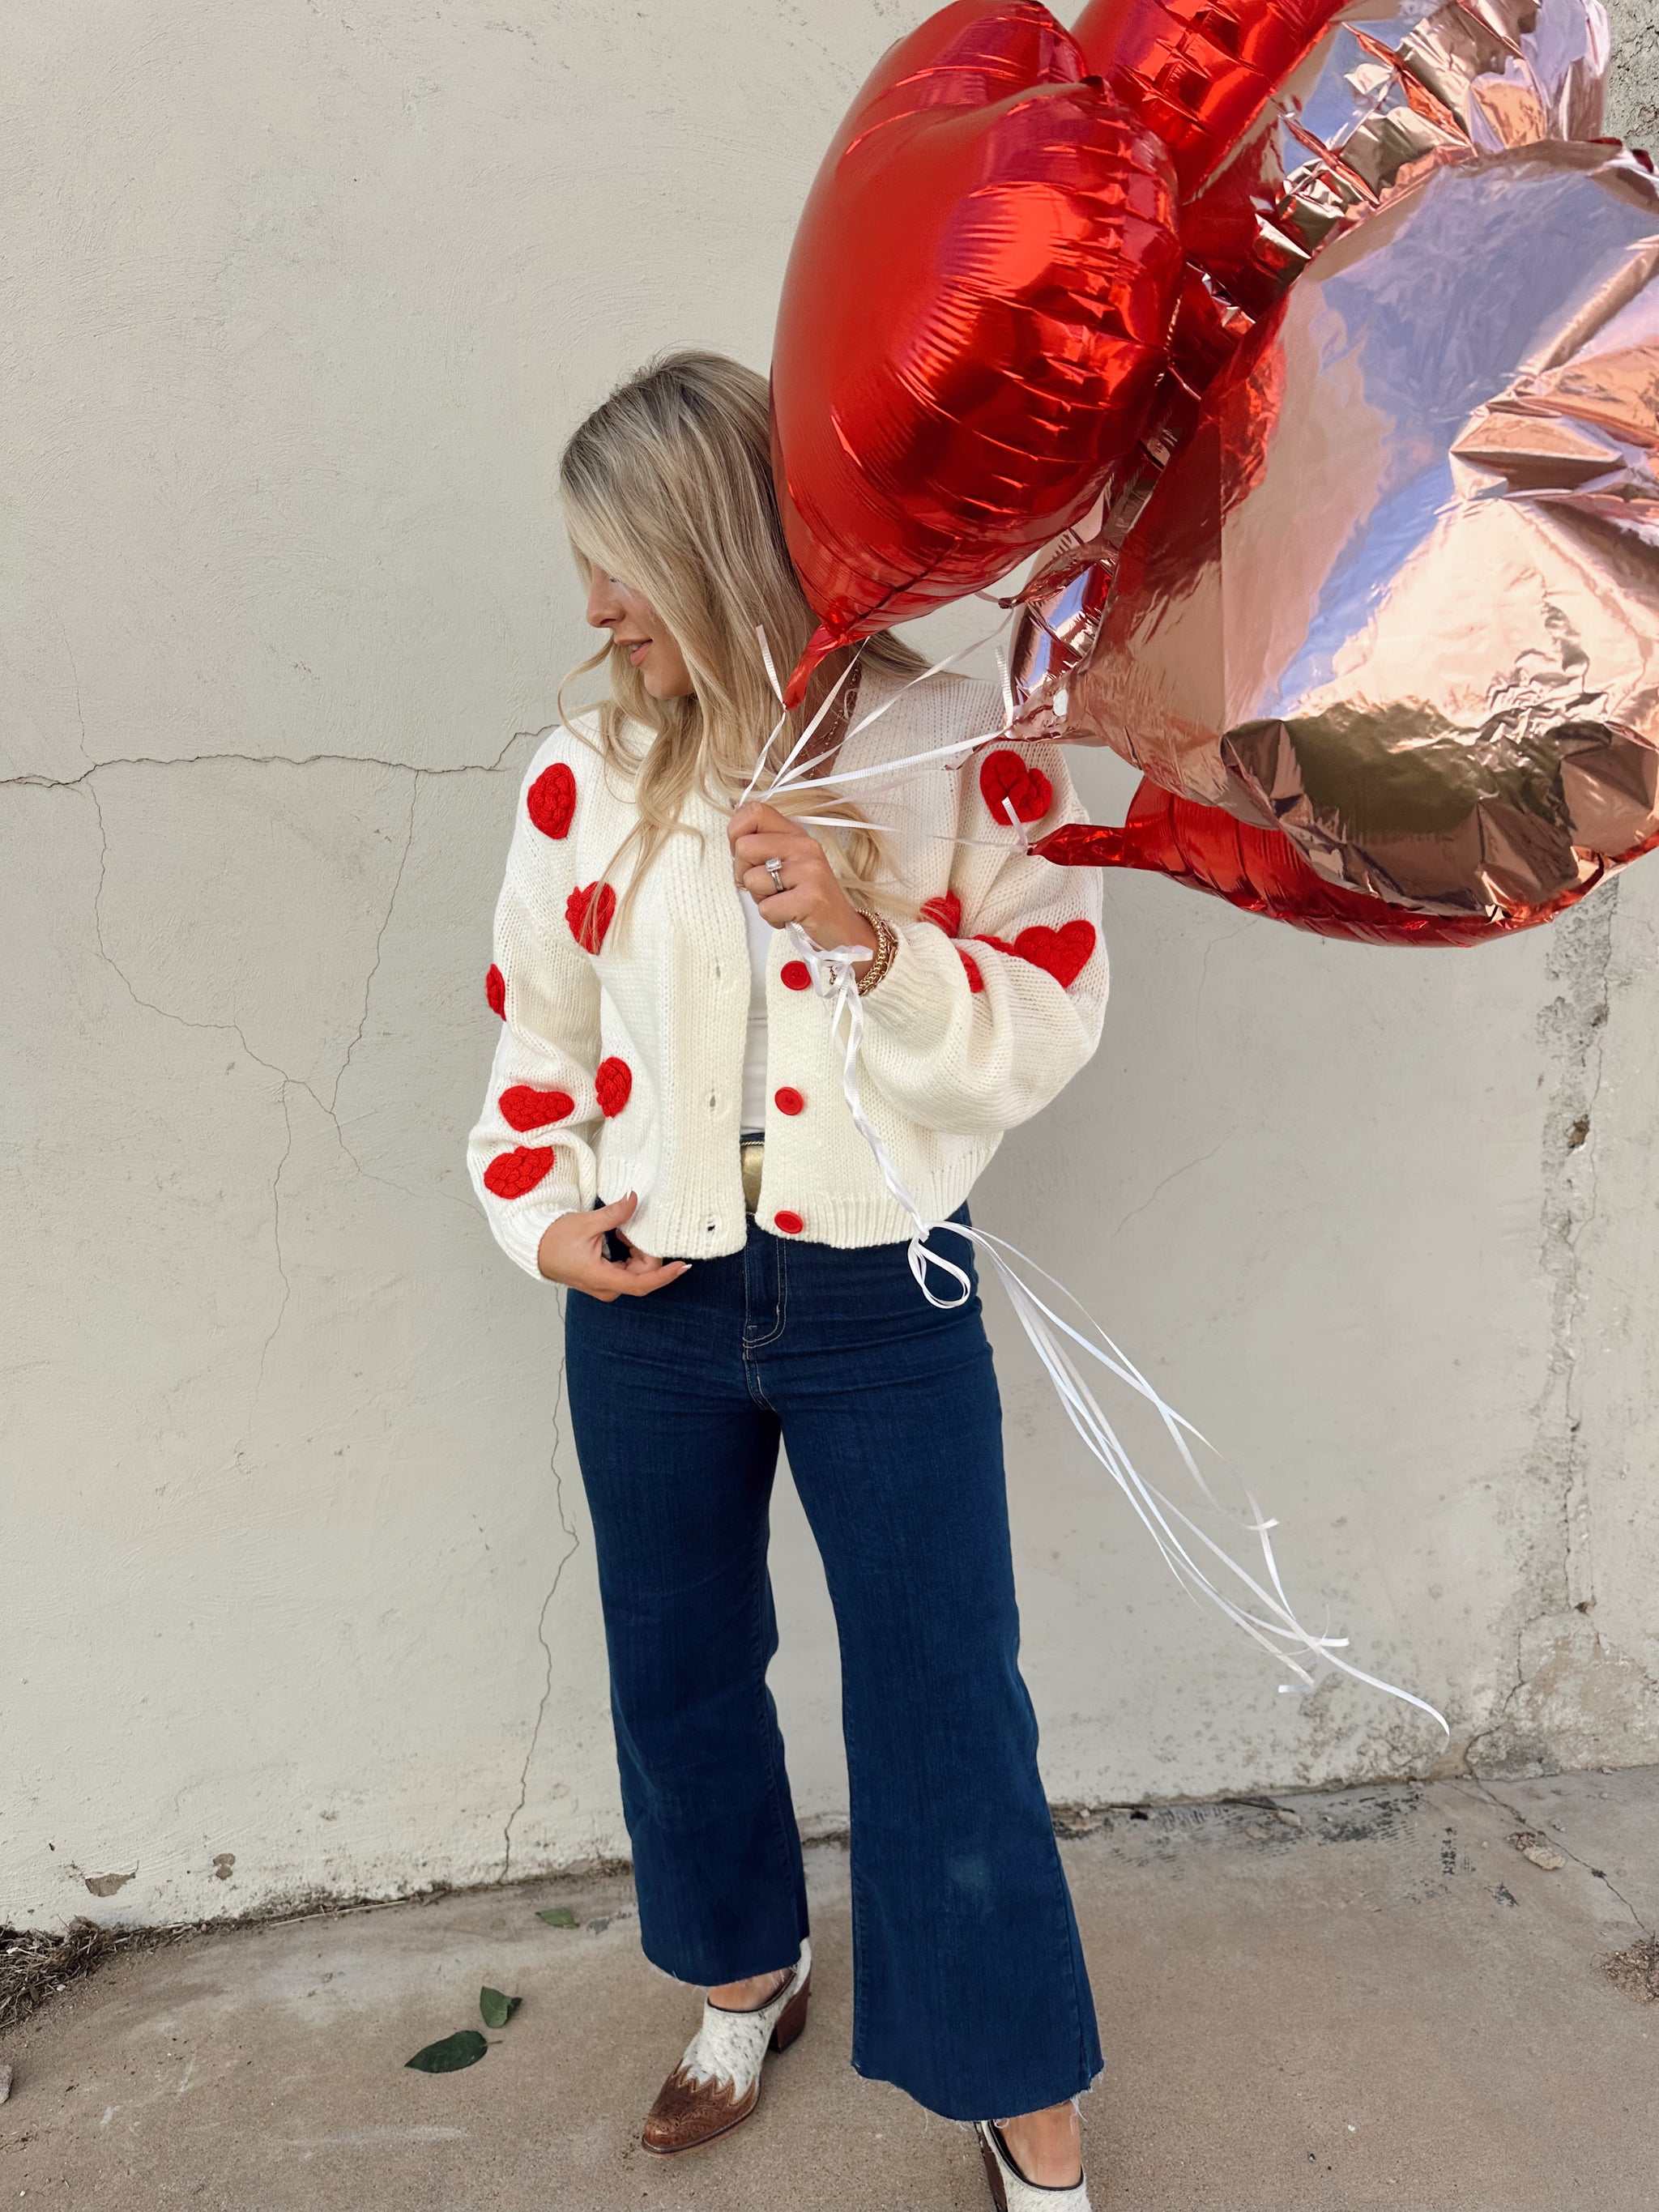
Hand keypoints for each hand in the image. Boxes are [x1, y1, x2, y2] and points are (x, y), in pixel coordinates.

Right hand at [535, 1192, 689, 1299]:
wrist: (535, 1249)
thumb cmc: (554, 1240)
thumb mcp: (586, 1223)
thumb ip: (614, 1214)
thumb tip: (634, 1199)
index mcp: (601, 1278)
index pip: (641, 1283)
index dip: (664, 1275)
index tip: (682, 1266)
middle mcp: (607, 1287)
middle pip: (643, 1275)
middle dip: (647, 1251)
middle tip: (633, 1228)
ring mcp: (606, 1286)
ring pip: (638, 1273)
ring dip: (638, 1252)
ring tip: (622, 1231)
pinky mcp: (606, 1281)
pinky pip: (629, 1271)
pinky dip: (631, 1254)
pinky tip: (620, 1237)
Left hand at [728, 801, 877, 955]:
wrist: (842, 928)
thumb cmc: (807, 897)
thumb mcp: (788, 862)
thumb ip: (764, 846)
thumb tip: (734, 839)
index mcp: (795, 833)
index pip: (754, 812)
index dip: (737, 834)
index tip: (748, 857)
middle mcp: (804, 846)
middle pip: (744, 847)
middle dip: (743, 874)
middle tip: (765, 888)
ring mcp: (810, 870)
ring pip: (752, 879)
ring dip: (760, 899)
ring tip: (782, 901)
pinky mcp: (812, 898)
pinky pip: (766, 908)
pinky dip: (773, 918)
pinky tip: (790, 916)